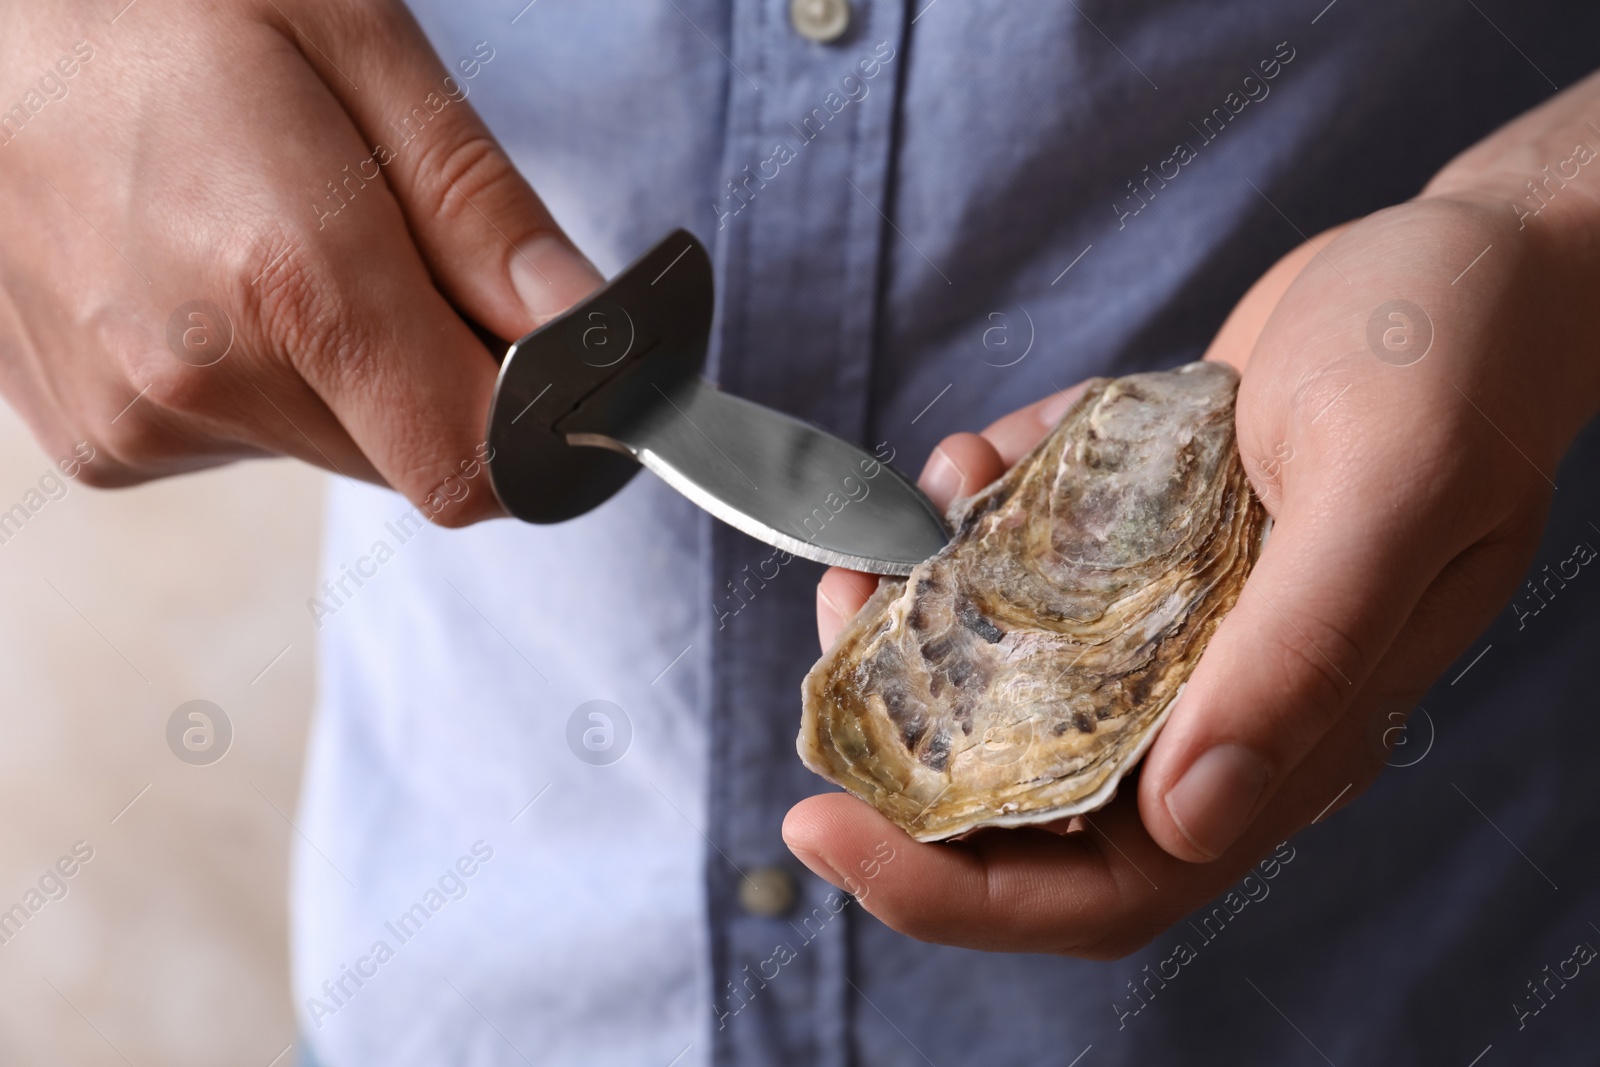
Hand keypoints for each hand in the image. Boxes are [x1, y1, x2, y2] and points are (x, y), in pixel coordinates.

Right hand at [0, 0, 600, 521]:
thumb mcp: (355, 44)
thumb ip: (481, 210)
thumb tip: (588, 326)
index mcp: (290, 280)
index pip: (474, 464)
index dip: (539, 427)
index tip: (551, 361)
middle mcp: (201, 381)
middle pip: (412, 455)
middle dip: (444, 373)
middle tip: (393, 244)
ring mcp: (132, 420)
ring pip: (335, 447)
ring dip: (354, 372)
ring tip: (282, 239)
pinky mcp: (93, 439)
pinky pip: (248, 439)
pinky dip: (269, 378)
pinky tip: (213, 275)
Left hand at [784, 117, 1599, 952]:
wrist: (1475, 260)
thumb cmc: (1461, 358)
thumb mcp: (1391, 490)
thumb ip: (1297, 657)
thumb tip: (1188, 819)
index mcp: (1293, 728)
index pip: (1109, 880)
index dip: (957, 887)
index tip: (824, 827)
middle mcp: (1221, 696)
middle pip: (1028, 792)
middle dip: (904, 739)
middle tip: (833, 624)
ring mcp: (1178, 622)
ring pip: (1010, 676)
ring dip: (921, 614)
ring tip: (884, 531)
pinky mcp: (1149, 545)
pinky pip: (1030, 566)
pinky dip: (975, 517)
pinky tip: (976, 454)